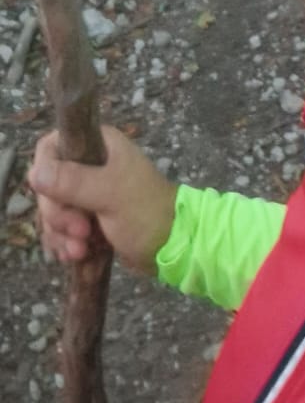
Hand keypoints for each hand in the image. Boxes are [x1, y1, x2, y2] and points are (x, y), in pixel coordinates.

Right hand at [29, 126, 176, 275]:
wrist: (173, 247)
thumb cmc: (146, 213)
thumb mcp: (110, 193)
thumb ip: (72, 181)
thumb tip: (33, 173)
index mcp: (98, 145)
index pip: (51, 148)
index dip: (48, 175)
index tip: (60, 199)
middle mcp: (90, 164)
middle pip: (48, 185)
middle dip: (58, 215)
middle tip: (82, 232)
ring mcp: (88, 193)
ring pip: (53, 210)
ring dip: (61, 234)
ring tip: (81, 251)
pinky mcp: (88, 218)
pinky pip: (61, 228)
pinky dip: (64, 243)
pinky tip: (76, 256)